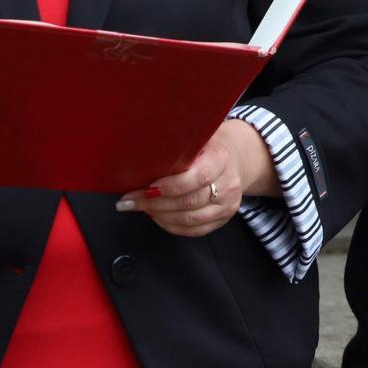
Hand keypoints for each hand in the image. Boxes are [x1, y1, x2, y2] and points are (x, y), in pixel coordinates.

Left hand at [116, 119, 271, 236]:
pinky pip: (194, 230)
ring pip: (189, 219)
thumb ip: (176, 146)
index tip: (146, 187)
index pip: (197, 177)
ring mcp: (227, 205)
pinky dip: (171, 225)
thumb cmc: (208, 147)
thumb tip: (139, 153)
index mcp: (221, 159)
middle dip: (155, 203)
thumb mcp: (197, 137)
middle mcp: (228, 184)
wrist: (235, 159)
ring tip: (140, 207)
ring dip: (160, 215)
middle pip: (189, 201)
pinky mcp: (222, 219)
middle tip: (131, 200)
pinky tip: (156, 216)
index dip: (170, 186)